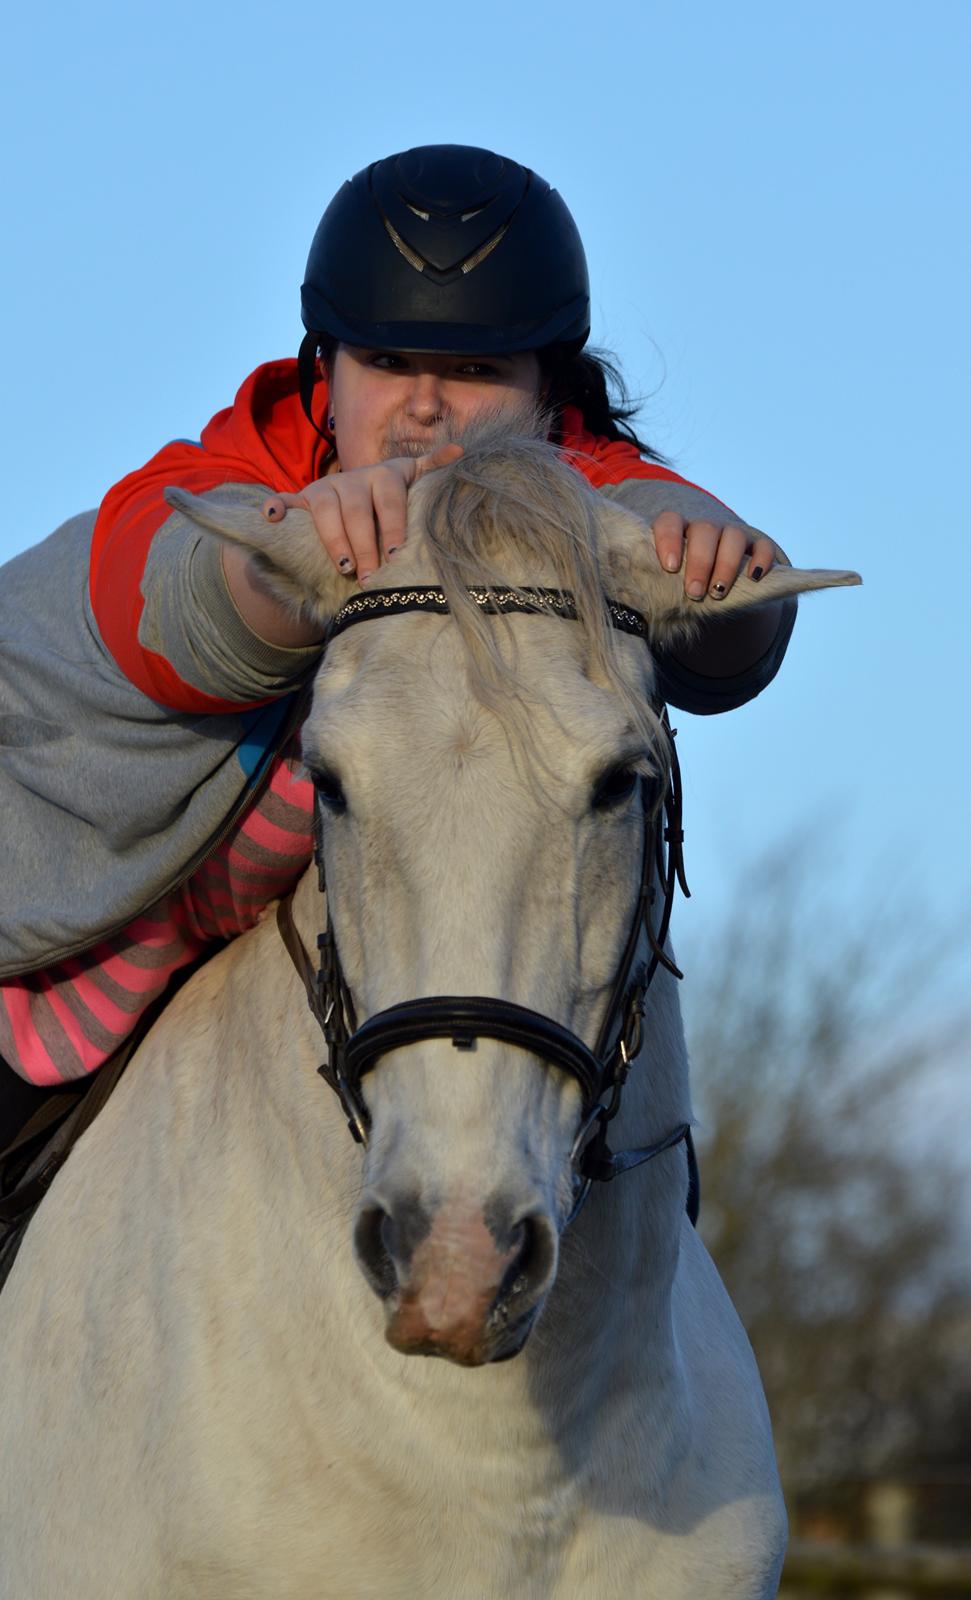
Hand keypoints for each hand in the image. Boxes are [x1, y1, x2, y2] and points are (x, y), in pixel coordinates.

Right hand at [261, 442, 463, 583]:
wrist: (354, 499)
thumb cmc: (389, 500)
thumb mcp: (410, 483)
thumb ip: (431, 470)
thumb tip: (461, 452)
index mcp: (384, 475)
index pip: (389, 500)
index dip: (392, 527)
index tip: (397, 557)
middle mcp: (353, 478)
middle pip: (356, 509)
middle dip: (364, 545)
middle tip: (371, 576)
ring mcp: (324, 488)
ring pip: (324, 508)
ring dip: (332, 537)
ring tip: (342, 567)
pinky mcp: (300, 499)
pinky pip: (284, 501)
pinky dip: (276, 507)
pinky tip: (270, 517)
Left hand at [652, 512, 778, 600]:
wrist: (712, 591)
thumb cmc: (681, 590)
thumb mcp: (668, 589)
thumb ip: (659, 592)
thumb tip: (642, 621)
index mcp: (677, 532)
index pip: (670, 521)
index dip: (669, 539)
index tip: (670, 567)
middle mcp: (705, 528)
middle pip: (705, 530)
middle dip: (700, 562)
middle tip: (694, 592)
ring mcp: (732, 534)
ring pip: (734, 536)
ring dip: (726, 565)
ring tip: (718, 593)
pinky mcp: (757, 547)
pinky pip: (763, 546)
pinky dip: (761, 559)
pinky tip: (754, 578)